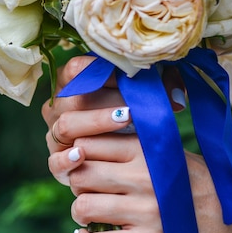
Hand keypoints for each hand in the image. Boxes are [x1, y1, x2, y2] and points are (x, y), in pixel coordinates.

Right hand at [42, 56, 185, 183]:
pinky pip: (54, 162)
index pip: (78, 69)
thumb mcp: (147, 96)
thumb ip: (163, 88)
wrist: (125, 157)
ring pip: (66, 126)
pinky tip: (82, 155)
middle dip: (107, 101)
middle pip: (73, 98)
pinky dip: (66, 159)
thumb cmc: (134, 116)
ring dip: (96, 123)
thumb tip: (176, 98)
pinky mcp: (57, 163)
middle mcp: (59, 106)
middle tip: (135, 105)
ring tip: (125, 121)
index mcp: (72, 82)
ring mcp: (55, 134)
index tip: (132, 77)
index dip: (103, 72)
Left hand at [48, 106, 231, 232]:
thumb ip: (136, 147)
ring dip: (80, 213)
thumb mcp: (173, 153)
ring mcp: (147, 211)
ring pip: (82, 206)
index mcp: (148, 150)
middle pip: (80, 173)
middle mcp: (144, 176)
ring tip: (88, 216)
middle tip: (86, 191)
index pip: (88, 144)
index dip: (79, 156)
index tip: (85, 164)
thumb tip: (86, 148)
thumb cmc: (204, 185)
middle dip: (76, 183)